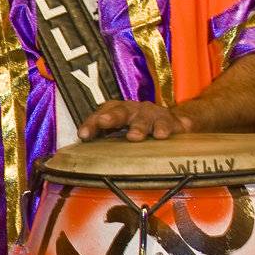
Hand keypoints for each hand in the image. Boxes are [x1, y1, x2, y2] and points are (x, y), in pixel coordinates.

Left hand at [78, 100, 192, 141]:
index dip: (91, 123)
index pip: (100, 115)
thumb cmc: (138, 125)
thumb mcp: (119, 130)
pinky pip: (169, 124)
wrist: (171, 120)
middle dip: (112, 117)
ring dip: (139, 126)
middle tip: (104, 122)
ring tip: (134, 136)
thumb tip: (82, 144)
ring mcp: (153, 114)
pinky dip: (166, 128)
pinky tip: (162, 135)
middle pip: (121, 111)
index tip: (83, 134)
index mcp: (118, 111)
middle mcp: (134, 110)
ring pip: (145, 118)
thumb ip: (100, 137)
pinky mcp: (172, 122)